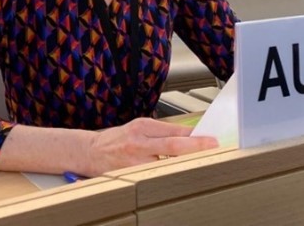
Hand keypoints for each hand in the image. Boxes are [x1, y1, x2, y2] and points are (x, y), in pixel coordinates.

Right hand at [84, 117, 217, 175]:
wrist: (90, 152)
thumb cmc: (118, 139)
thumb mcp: (140, 127)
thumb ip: (162, 131)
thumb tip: (189, 136)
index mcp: (142, 126)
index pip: (174, 131)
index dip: (194, 136)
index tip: (211, 138)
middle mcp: (139, 143)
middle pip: (173, 147)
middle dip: (196, 147)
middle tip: (213, 147)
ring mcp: (135, 162)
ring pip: (166, 164)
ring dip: (185, 164)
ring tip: (202, 163)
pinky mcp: (131, 176)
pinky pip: (155, 176)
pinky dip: (169, 175)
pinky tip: (180, 176)